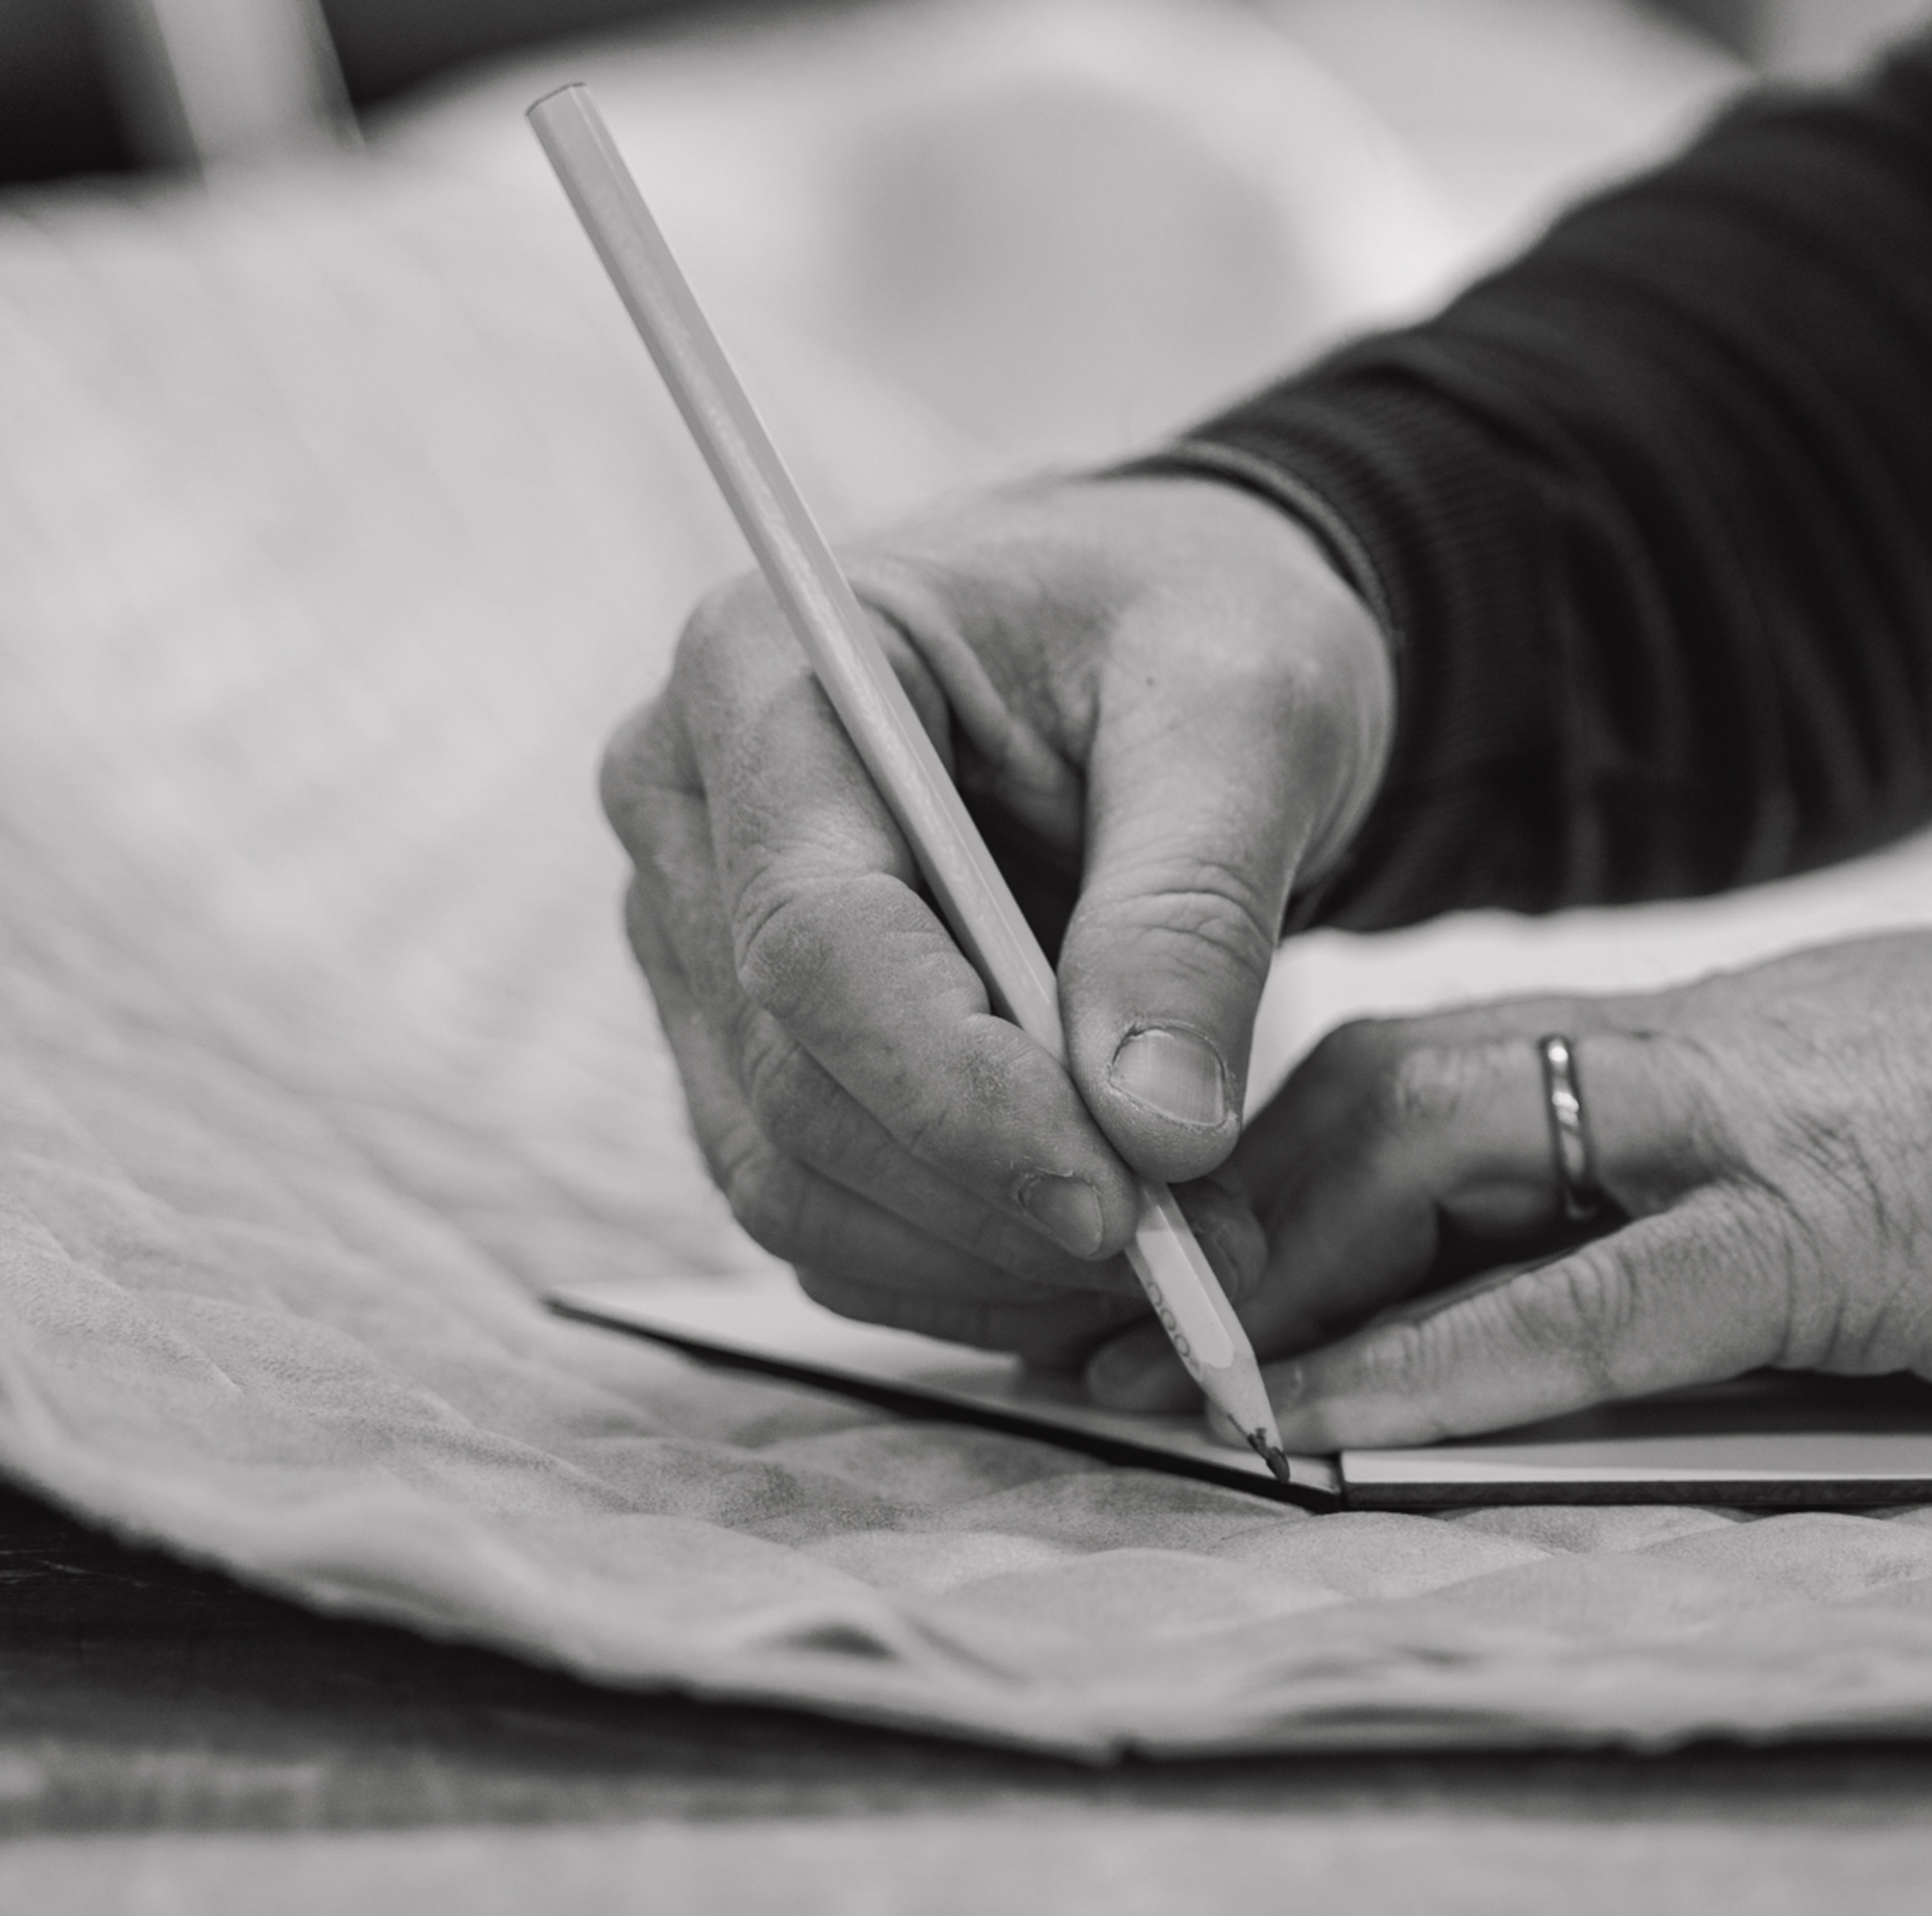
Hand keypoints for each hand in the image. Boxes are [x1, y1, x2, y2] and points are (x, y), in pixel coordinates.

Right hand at [603, 475, 1392, 1362]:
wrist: (1167, 643)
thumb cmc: (1198, 629)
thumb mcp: (1247, 716)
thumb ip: (1193, 908)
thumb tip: (1155, 1132)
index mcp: (767, 668)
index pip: (815, 938)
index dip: (960, 1097)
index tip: (1122, 1200)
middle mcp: (684, 808)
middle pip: (793, 1082)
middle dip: (997, 1197)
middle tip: (1203, 1255)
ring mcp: (695, 941)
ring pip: (792, 1179)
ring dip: (988, 1261)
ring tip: (1189, 1255)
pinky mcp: (744, 1045)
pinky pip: (825, 1214)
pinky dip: (967, 1270)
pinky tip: (1109, 1257)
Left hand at [1087, 881, 1931, 1446]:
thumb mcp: (1884, 1190)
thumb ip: (1738, 1239)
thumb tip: (1605, 1334)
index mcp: (1697, 1061)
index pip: (1428, 1084)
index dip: (1272, 1173)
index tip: (1160, 1274)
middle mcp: (1692, 1068)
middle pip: (1385, 1099)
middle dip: (1225, 1221)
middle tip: (1096, 1339)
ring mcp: (1755, 1130)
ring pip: (1448, 1156)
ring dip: (1292, 1279)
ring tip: (1169, 1387)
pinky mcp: (1839, 1225)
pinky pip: (1599, 1294)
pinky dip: (1450, 1360)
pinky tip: (1335, 1429)